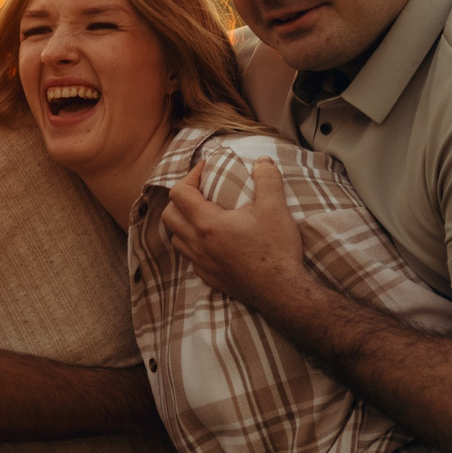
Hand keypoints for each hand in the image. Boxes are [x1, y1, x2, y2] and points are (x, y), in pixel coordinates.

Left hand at [163, 158, 307, 310]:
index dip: (190, 176)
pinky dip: (193, 245)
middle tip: (200, 191)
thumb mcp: (275, 208)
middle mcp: (198, 245)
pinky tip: (212, 241)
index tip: (206, 170)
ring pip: (176, 239)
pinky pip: (190, 258)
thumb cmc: (276, 250)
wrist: (282, 291)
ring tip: (203, 214)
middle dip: (180, 199)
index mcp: (207, 224)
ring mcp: (202, 264)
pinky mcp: (210, 278)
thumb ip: (267, 179)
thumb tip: (262, 161)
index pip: (179, 193)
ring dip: (183, 223)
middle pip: (169, 216)